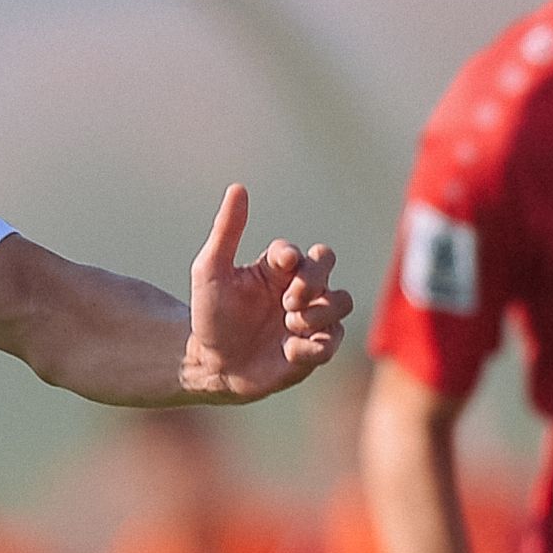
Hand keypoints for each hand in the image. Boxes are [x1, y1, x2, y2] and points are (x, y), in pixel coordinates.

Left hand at [180, 184, 352, 402]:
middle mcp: (300, 289)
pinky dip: (313, 346)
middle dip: (314, 280)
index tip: (279, 265)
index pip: (303, 251)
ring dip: (320, 312)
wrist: (210, 365)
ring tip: (291, 324)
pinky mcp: (313, 349)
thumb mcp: (211, 271)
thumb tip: (237, 187)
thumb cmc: (210, 315)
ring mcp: (310, 319)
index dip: (295, 256)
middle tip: (288, 302)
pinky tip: (288, 350)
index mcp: (279, 268)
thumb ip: (226, 231)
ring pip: (342, 302)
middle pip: (329, 266)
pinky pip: (332, 341)